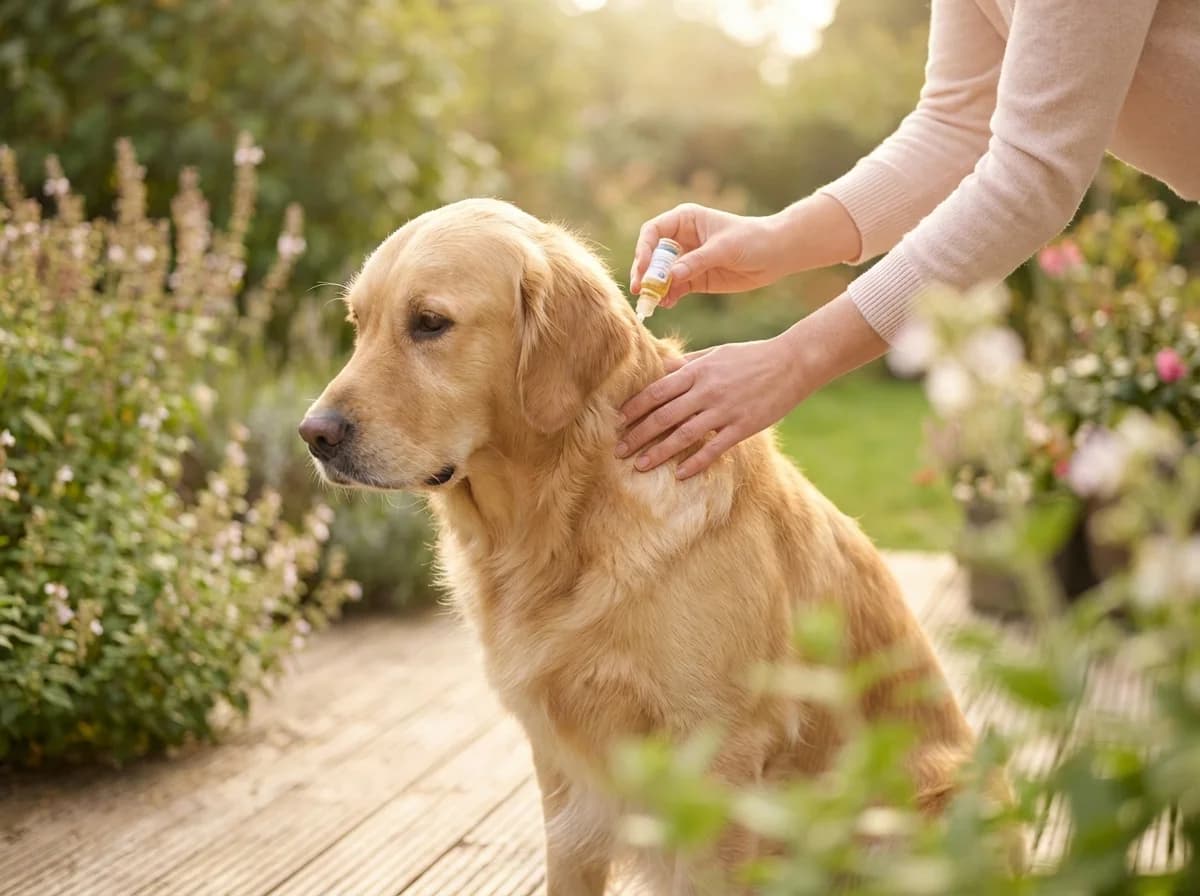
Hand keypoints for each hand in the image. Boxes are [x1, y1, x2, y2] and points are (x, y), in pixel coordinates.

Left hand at [616, 335, 808, 478]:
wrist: (792, 362)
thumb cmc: (751, 356)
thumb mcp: (716, 353)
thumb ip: (688, 363)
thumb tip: (660, 368)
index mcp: (697, 371)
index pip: (656, 391)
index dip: (634, 408)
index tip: (617, 422)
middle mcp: (706, 390)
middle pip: (663, 416)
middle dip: (638, 434)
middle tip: (618, 450)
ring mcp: (724, 410)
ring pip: (683, 435)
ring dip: (658, 452)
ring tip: (639, 466)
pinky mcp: (743, 426)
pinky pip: (714, 448)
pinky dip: (695, 462)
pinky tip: (680, 475)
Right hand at [629, 204, 785, 307]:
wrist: (776, 254)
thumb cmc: (751, 239)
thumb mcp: (724, 248)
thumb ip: (696, 261)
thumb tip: (671, 276)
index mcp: (685, 220)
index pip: (653, 232)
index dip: (645, 249)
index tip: (644, 268)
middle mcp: (681, 239)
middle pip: (653, 256)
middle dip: (645, 273)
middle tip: (640, 290)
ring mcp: (686, 260)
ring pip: (661, 275)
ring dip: (654, 288)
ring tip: (652, 302)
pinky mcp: (694, 279)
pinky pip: (674, 288)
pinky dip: (668, 297)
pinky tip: (667, 304)